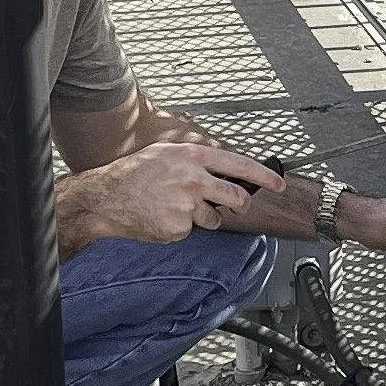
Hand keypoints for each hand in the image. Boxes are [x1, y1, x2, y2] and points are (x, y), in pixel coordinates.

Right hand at [64, 142, 283, 244]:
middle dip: (240, 205)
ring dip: (201, 217)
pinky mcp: (179, 228)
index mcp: (193, 157)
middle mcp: (194, 180)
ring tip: (173, 207)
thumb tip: (223, 168)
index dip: (264, 176)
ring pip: (213, 218)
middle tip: (233, 206)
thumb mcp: (167, 153)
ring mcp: (187, 206)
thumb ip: (196, 159)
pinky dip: (180, 227)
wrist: (106, 198)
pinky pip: (191, 231)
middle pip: (236, 197)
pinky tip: (162, 217)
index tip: (279, 184)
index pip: (240, 166)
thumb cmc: (134, 174)